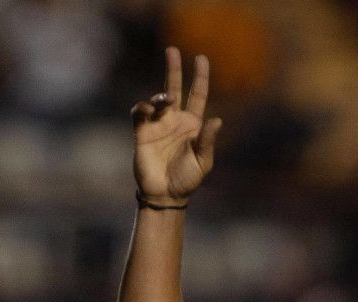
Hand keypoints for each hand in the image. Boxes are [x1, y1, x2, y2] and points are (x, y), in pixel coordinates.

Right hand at [132, 47, 221, 205]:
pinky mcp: (142, 133)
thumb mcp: (203, 161)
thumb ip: (207, 140)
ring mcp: (158, 125)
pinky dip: (143, 108)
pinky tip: (149, 109)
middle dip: (174, 69)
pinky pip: (140, 113)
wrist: (166, 195)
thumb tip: (217, 119)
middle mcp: (175, 120)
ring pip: (157, 100)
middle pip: (174, 88)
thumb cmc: (187, 179)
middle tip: (172, 50)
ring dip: (161, 96)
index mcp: (193, 125)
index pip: (197, 95)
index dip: (200, 77)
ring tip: (167, 100)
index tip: (201, 58)